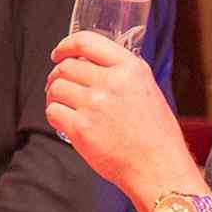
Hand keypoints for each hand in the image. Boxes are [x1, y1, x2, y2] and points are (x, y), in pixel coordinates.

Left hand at [46, 31, 198, 207]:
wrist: (159, 169)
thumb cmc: (156, 135)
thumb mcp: (148, 89)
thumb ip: (121, 72)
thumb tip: (88, 63)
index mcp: (130, 69)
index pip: (86, 41)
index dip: (66, 45)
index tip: (59, 53)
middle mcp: (112, 83)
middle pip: (66, 67)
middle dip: (58, 75)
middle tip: (59, 86)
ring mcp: (94, 105)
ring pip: (56, 88)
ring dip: (54, 95)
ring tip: (64, 105)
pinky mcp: (81, 128)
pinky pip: (52, 111)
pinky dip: (55, 115)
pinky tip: (65, 122)